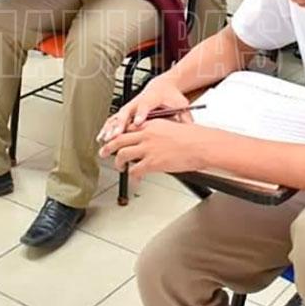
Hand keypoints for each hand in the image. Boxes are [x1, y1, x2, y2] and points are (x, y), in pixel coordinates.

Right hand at [97, 77, 190, 142]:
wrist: (163, 85)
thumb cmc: (171, 96)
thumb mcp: (181, 104)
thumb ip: (185, 117)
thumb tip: (192, 128)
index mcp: (152, 98)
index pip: (145, 106)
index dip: (140, 114)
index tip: (137, 122)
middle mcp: (138, 101)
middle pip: (126, 112)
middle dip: (120, 124)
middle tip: (115, 135)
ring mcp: (131, 105)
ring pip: (118, 116)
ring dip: (110, 128)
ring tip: (104, 139)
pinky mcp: (126, 110)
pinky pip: (114, 119)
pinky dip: (107, 128)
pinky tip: (101, 138)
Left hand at [98, 120, 213, 181]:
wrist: (201, 144)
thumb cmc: (193, 137)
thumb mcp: (172, 126)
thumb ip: (159, 132)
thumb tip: (155, 140)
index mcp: (151, 124)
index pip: (129, 128)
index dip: (120, 134)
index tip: (116, 138)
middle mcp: (146, 135)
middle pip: (119, 139)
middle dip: (108, 146)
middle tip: (103, 151)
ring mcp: (147, 148)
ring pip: (122, 154)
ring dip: (117, 162)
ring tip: (118, 167)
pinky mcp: (152, 162)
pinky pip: (135, 170)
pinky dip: (132, 176)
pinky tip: (134, 180)